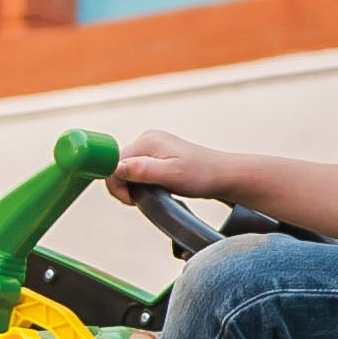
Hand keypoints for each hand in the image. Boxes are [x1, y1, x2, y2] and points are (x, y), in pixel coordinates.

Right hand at [105, 126, 233, 205]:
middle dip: (125, 186)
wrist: (224, 175)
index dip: (117, 185)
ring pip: (126, 168)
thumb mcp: (171, 175)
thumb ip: (142, 170)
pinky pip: (137, 169)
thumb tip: (116, 168)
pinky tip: (156, 188)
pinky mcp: (157, 154)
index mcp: (147, 141)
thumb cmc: (202, 176)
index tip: (133, 199)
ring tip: (154, 193)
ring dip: (133, 185)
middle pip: (117, 165)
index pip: (113, 163)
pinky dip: (141, 182)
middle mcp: (147, 138)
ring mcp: (152, 145)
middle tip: (144, 199)